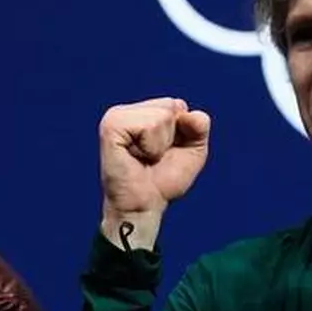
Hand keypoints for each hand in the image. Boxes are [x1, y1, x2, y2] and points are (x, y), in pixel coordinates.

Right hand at [98, 97, 210, 249]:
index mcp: (142, 112)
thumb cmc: (163, 181)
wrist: (145, 205)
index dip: (181, 132)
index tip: (164, 153)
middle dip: (171, 137)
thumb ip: (200, 126)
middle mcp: (127, 111)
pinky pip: (148, 126)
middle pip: (171, 106)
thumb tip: (189, 114)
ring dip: (160, 145)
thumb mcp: (193, 150)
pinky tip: (135, 157)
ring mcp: (116, 116)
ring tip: (144, 158)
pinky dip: (150, 147)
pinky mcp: (111, 126)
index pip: (177, 104)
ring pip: (161, 116)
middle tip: (153, 157)